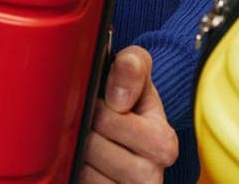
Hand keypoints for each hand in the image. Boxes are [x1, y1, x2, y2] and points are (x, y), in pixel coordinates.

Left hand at [80, 46, 176, 182]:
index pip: (107, 119)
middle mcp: (149, 176)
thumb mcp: (138, 75)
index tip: (106, 103)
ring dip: (77, 151)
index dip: (98, 105)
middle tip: (95, 123)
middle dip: (86, 128)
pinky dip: (75, 170)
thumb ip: (133, 67)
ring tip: (92, 142)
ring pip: (81, 169)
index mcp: (164, 144)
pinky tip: (87, 162)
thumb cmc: (132, 102)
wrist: (126, 137)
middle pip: (90, 144)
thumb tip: (118, 97)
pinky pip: (77, 182)